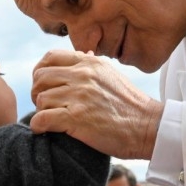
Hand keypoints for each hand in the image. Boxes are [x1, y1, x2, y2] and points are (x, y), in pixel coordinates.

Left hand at [30, 50, 162, 158]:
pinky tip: (45, 130)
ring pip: (40, 99)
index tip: (44, 85)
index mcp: (89, 64)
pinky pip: (42, 119)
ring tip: (51, 119)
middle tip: (46, 105)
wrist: (148, 127)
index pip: (50, 57)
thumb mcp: (111, 74)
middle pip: (40, 77)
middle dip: (38, 93)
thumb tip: (82, 55)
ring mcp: (79, 96)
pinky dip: (39, 126)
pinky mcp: (76, 118)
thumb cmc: (131, 105)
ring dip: (41, 111)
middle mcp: (82, 76)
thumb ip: (92, 65)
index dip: (40, 72)